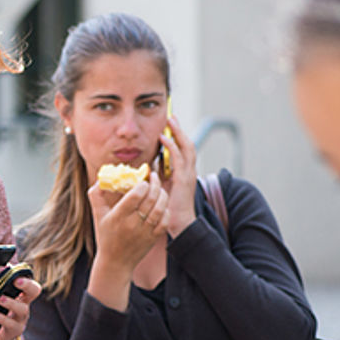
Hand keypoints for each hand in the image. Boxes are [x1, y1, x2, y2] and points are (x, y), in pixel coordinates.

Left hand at [0, 276, 41, 339]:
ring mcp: (20, 319)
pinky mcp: (13, 332)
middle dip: (26, 284)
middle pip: (34, 290)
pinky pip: (12, 325)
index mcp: (18, 293)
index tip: (16, 273)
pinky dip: (2, 318)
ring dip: (11, 302)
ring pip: (23, 309)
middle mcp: (23, 304)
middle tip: (16, 281)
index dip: (26, 277)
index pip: (28, 280)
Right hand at [89, 171, 169, 269]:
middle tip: (153, 177)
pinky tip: (162, 205)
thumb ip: (96, 196)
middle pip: (150, 198)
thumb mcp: (97, 216)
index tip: (141, 180)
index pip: (135, 195)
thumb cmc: (106, 237)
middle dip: (155, 183)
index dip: (142, 184)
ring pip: (160, 208)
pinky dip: (166, 210)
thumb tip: (100, 179)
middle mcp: (132, 224)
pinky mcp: (153, 238)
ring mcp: (144, 232)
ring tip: (160, 189)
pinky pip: (165, 220)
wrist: (115, 262)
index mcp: (118, 217)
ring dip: (163, 194)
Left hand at [160, 114, 197, 236]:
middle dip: (180, 130)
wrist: (178, 223)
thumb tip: (149, 165)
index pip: (183, 150)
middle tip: (172, 117)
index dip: (178, 137)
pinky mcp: (184, 178)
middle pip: (187, 144)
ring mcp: (188, 174)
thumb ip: (158, 175)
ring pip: (186, 147)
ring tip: (170, 121)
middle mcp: (189, 170)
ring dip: (178, 133)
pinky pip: (178, 158)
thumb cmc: (168, 207)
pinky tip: (164, 138)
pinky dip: (171, 146)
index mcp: (185, 172)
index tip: (170, 125)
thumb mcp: (162, 186)